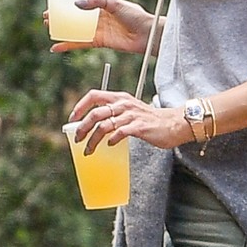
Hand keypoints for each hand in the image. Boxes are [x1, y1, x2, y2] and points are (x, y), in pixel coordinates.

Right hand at [46, 0, 154, 53]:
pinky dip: (68, 45)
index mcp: (101, 4)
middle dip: (60, 17)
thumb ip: (96, 1)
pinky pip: (81, 43)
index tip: (52, 3)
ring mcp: (98, 30)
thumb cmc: (135, 15)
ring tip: (48, 30)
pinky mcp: (99, 42)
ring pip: (75, 30)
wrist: (147, 34)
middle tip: (46, 18)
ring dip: (61, 31)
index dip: (66, 2)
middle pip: (74, 17)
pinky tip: (57, 47)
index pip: (79, 1)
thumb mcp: (115, 3)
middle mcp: (98, 16)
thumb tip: (76, 3)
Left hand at [69, 89, 190, 153]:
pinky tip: (109, 145)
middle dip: (82, 128)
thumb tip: (95, 126)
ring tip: (89, 150)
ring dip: (93, 140)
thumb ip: (115, 113)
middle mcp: (123, 104)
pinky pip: (119, 133)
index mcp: (119, 98)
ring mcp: (131, 115)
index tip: (73, 119)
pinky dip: (111, 140)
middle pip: (95, 113)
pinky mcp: (139, 127)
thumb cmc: (150, 120)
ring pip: (104, 126)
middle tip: (77, 139)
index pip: (93, 95)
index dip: (80, 106)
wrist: (173, 123)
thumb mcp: (130, 110)